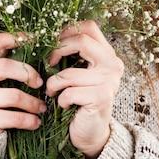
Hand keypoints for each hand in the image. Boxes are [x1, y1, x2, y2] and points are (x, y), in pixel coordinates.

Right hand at [0, 32, 46, 132]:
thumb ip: (13, 63)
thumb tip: (45, 51)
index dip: (18, 38)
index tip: (36, 39)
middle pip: (3, 67)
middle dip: (27, 74)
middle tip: (40, 83)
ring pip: (13, 96)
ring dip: (33, 103)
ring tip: (42, 107)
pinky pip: (13, 118)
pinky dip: (29, 120)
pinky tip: (36, 121)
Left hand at [46, 20, 123, 158]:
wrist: (90, 132)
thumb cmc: (78, 99)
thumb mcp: (77, 71)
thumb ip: (71, 53)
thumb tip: (46, 35)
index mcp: (107, 53)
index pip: (89, 26)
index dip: (66, 30)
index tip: (52, 42)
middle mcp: (113, 64)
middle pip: (81, 40)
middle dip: (57, 51)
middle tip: (48, 64)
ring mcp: (109, 81)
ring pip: (69, 73)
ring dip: (53, 84)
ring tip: (53, 92)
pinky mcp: (102, 97)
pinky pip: (69, 92)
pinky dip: (60, 100)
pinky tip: (64, 105)